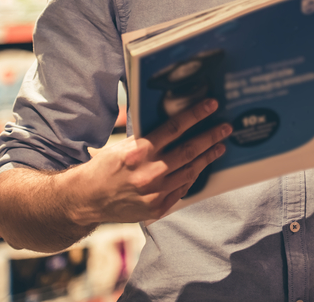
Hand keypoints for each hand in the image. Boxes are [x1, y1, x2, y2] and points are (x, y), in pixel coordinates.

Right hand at [68, 98, 229, 223]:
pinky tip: (200, 167)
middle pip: (189, 150)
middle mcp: (149, 172)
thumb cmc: (104, 168)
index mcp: (139, 151)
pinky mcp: (157, 208)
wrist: (86, 200)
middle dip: (211, 136)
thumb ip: (146, 137)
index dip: (196, 115)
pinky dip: (193, 177)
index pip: (175, 128)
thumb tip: (173, 121)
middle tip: (226, 127)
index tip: (212, 105)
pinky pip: (182, 190)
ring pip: (191, 171)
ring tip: (220, 146)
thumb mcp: (121, 145)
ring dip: (208, 157)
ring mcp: (155, 193)